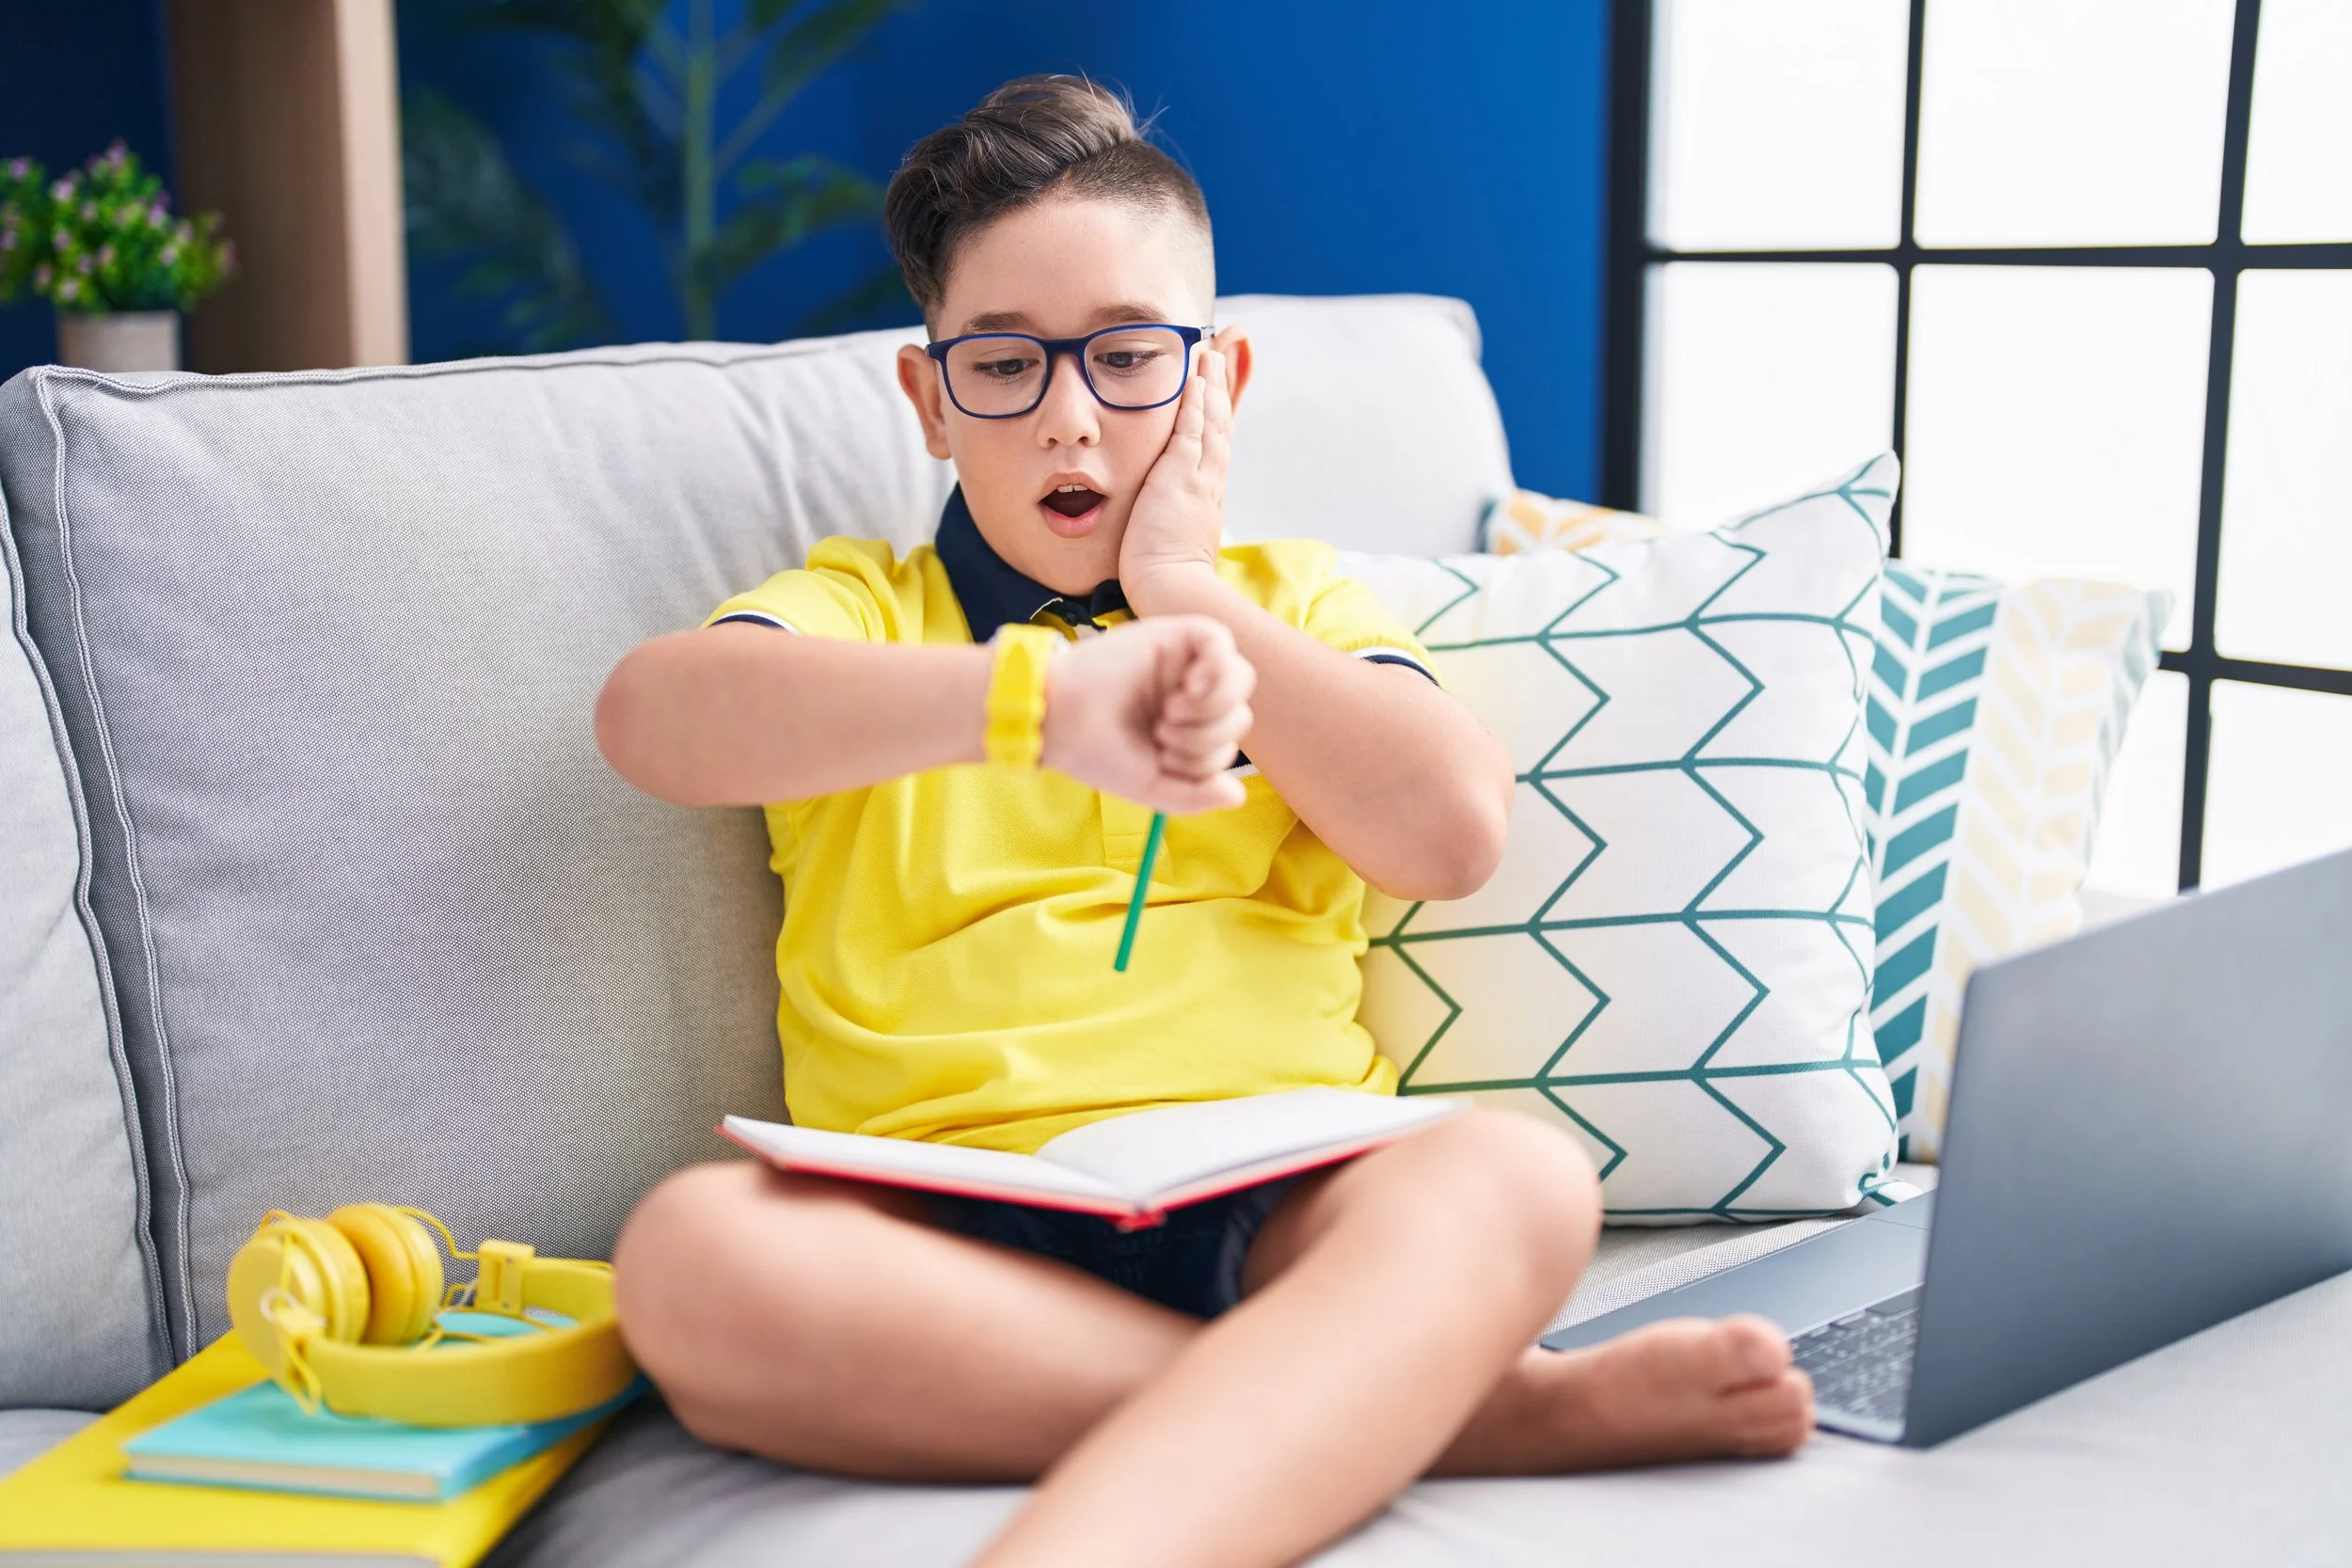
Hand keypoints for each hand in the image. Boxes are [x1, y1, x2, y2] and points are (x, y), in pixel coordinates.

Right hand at [1041, 615, 1254, 813]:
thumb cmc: (1099, 753)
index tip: (1162, 755)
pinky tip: (1190, 686)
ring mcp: (1183, 663)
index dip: (1206, 758)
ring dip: (1213, 705)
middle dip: (1208, 735)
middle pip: (1238, 713)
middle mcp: (1188, 694)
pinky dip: (1215, 667)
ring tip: (1171, 710)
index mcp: (1185, 728)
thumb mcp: (1152, 788)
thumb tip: (1237, 794)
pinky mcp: (1173, 635)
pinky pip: (1219, 640)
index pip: (1227, 743)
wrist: (1061, 719)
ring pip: (1238, 677)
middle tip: (1163, 733)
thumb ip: (1196, 796)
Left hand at [1119, 341, 1234, 612]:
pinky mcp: (1181, 476)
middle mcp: (1210, 481)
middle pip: (1220, 425)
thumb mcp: (1176, 539)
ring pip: (1211, 422)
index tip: (1215, 389)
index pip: (1215, 445)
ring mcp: (1199, 477)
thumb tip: (1173, 516)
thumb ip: (1175, 517)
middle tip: (1219, 355)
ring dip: (1211, 385)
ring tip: (1210, 353)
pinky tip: (1195, 380)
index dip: (1216, 414)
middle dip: (1219, 389)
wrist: (1171, 586)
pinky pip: (1192, 431)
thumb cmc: (1166, 574)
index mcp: (1208, 495)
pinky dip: (1196, 404)